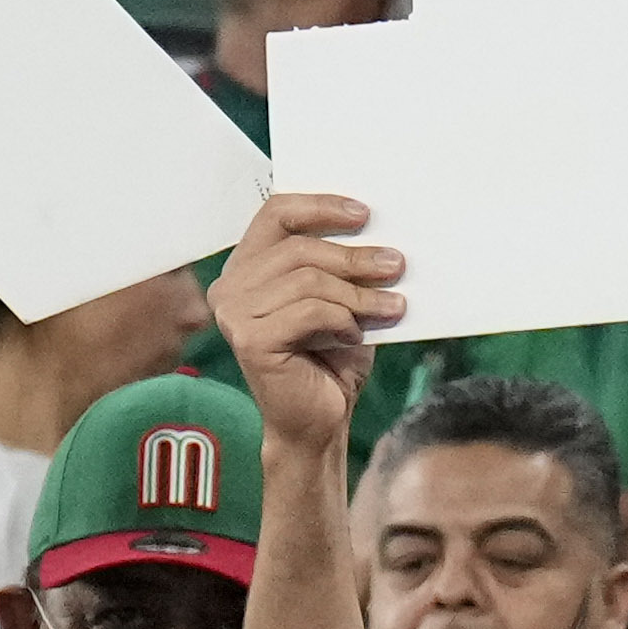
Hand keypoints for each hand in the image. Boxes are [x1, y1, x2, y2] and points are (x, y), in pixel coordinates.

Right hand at [208, 188, 399, 454]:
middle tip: (397, 265)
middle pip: (298, 247)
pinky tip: (353, 338)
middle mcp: (230, 286)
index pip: (276, 213)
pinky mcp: (249, 340)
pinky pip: (309, 312)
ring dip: (358, 294)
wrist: (319, 422)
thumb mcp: (341, 299)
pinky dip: (342, 321)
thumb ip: (344, 265)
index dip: (320, 206)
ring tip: (391, 307)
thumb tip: (381, 231)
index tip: (365, 214)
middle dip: (354, 256)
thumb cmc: (330, 359)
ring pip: (307, 279)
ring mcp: (233, 313)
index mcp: (247, 266)